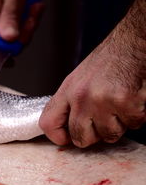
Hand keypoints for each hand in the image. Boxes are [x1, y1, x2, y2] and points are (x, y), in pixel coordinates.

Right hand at [0, 0, 42, 55]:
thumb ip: (11, 17)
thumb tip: (9, 40)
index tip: (14, 47)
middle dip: (21, 36)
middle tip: (31, 18)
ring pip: (5, 37)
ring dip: (23, 26)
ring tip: (32, 7)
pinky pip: (5, 27)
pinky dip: (19, 20)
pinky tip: (26, 7)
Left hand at [39, 4, 145, 146]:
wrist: (131, 45)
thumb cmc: (108, 62)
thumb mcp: (78, 80)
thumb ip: (70, 104)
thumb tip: (67, 130)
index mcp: (67, 91)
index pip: (48, 123)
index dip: (58, 137)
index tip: (68, 139)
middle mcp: (81, 97)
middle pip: (80, 138)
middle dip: (94, 135)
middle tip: (103, 120)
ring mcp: (102, 101)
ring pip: (109, 135)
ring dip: (118, 125)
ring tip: (119, 104)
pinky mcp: (125, 103)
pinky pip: (132, 125)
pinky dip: (136, 116)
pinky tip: (133, 99)